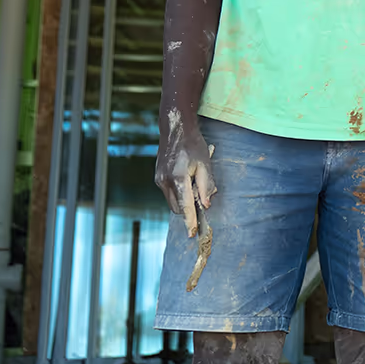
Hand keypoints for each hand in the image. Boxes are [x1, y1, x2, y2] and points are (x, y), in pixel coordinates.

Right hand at [155, 110, 216, 236]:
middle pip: (178, 208)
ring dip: (184, 200)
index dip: (190, 221)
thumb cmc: (193, 145)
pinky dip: (179, 192)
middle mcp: (165, 182)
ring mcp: (159, 180)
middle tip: (201, 192)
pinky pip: (169, 193)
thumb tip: (206, 205)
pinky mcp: (157, 178)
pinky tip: (186, 177)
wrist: (175, 129)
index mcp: (178, 178)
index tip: (191, 234)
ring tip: (193, 180)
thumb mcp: (205, 164)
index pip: (185, 206)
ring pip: (173, 202)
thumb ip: (206, 185)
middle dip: (189, 207)